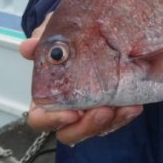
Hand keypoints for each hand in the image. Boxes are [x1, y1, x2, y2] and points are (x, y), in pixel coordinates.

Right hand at [19, 16, 142, 144]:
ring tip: (126, 106)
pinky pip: (118, 119)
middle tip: (103, 110)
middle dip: (88, 126)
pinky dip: (126, 114)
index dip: (52, 120)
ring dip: (112, 121)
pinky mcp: (111, 108)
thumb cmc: (68, 37)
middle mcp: (67, 109)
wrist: (93, 29)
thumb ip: (41, 41)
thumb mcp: (54, 34)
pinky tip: (135, 104)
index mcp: (47, 96)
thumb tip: (28, 47)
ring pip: (98, 129)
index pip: (40, 119)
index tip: (70, 113)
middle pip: (70, 133)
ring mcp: (89, 112)